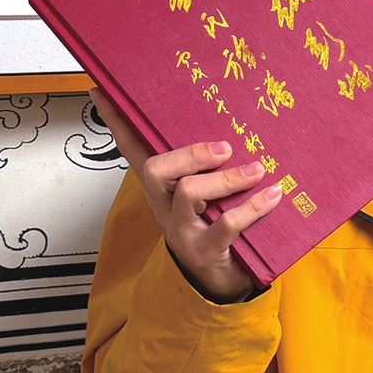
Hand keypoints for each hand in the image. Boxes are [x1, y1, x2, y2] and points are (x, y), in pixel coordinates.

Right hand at [91, 89, 281, 302]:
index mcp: (160, 187)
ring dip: (227, 179)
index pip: (131, 150)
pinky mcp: (204, 249)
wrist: (218, 281)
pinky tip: (272, 196)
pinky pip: (225, 224)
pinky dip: (253, 207)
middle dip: (190, 154)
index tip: (100, 91)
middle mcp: (164, 206)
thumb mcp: (204, 194)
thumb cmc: (213, 226)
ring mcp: (181, 229)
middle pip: (157, 169)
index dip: (116, 123)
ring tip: (257, 171)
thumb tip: (230, 125)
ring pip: (190, 192)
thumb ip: (206, 165)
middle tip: (224, 149)